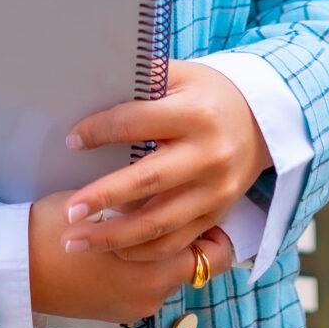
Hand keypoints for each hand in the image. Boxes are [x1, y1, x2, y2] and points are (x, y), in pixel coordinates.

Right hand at [28, 193, 231, 324]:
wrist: (14, 267)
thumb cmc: (56, 226)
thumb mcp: (109, 207)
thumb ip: (147, 205)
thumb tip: (171, 192)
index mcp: (158, 267)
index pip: (216, 253)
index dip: (217, 228)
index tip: (208, 206)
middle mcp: (154, 294)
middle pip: (197, 266)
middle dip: (193, 241)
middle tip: (182, 210)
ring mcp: (136, 308)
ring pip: (171, 276)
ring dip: (167, 254)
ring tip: (150, 225)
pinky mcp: (118, 314)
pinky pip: (147, 288)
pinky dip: (146, 269)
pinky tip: (127, 248)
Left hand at [59, 61, 271, 265]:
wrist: (262, 122)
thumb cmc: (207, 95)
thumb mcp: (181, 75)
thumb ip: (142, 82)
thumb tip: (88, 89)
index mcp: (195, 114)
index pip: (135, 123)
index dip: (99, 132)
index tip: (71, 141)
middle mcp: (208, 155)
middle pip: (147, 181)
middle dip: (102, 198)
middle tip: (66, 212)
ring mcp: (215, 191)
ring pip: (159, 223)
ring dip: (114, 237)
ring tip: (74, 242)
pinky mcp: (217, 215)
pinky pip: (176, 242)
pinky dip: (142, 251)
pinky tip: (112, 251)